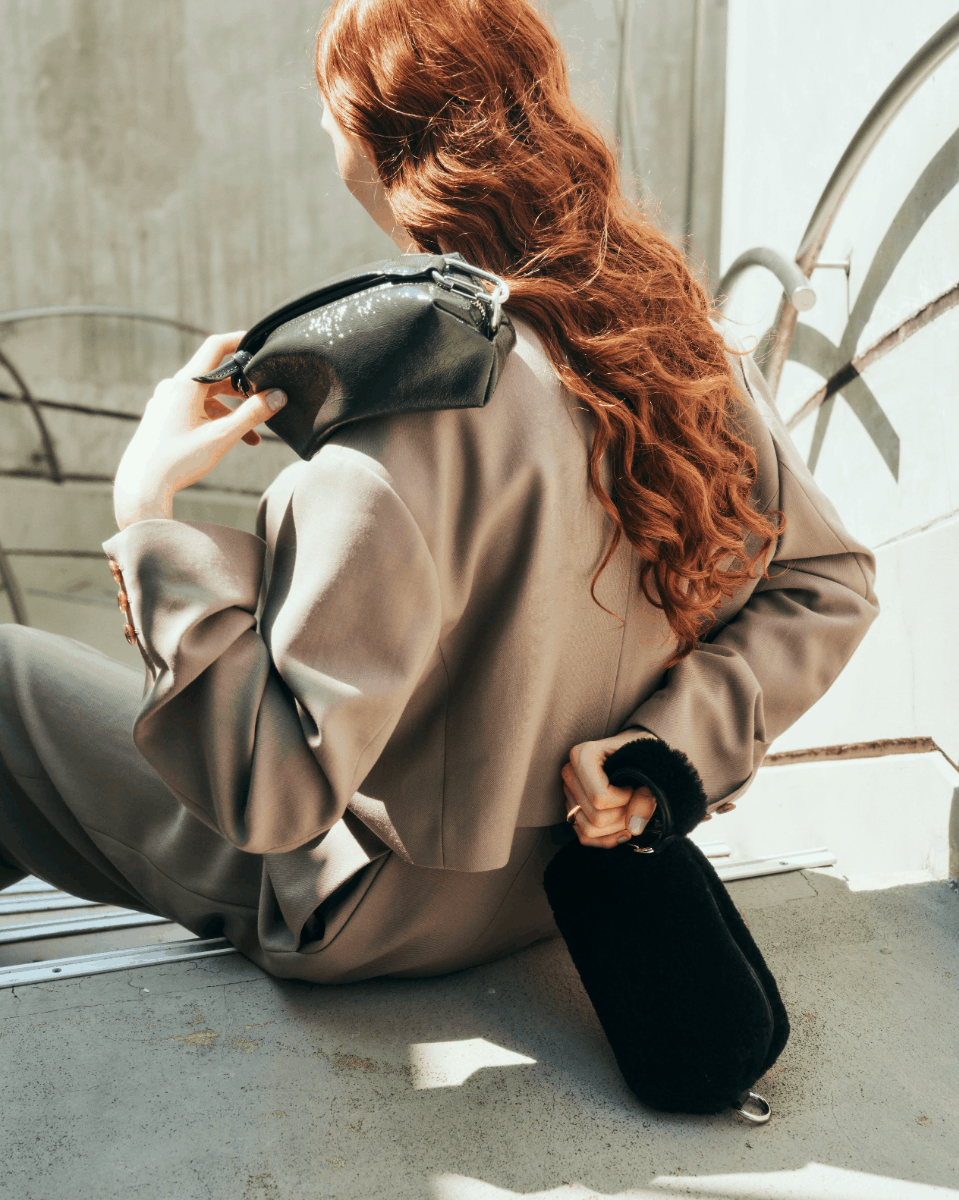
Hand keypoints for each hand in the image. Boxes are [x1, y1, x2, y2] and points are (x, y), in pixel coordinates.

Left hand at [113, 332, 287, 530]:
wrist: (140, 486)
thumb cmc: (177, 462)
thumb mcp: (221, 437)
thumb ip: (252, 415)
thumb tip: (278, 396)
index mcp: (185, 385)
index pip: (215, 347)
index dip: (239, 340)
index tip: (260, 342)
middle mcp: (173, 388)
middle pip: (215, 374)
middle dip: (243, 386)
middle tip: (266, 397)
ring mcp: (167, 402)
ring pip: (207, 395)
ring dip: (232, 409)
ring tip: (254, 434)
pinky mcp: (164, 417)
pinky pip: (196, 409)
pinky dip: (216, 418)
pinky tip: (231, 439)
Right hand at [561, 729, 658, 848]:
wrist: (636, 751)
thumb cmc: (642, 752)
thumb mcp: (652, 765)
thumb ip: (648, 793)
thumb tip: (634, 826)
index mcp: (583, 755)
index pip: (599, 798)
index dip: (625, 801)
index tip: (635, 787)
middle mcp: (569, 773)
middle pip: (595, 817)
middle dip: (624, 815)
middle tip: (636, 798)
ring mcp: (568, 792)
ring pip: (589, 830)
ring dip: (617, 827)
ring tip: (630, 809)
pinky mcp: (572, 808)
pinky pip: (585, 837)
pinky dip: (607, 838)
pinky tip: (623, 828)